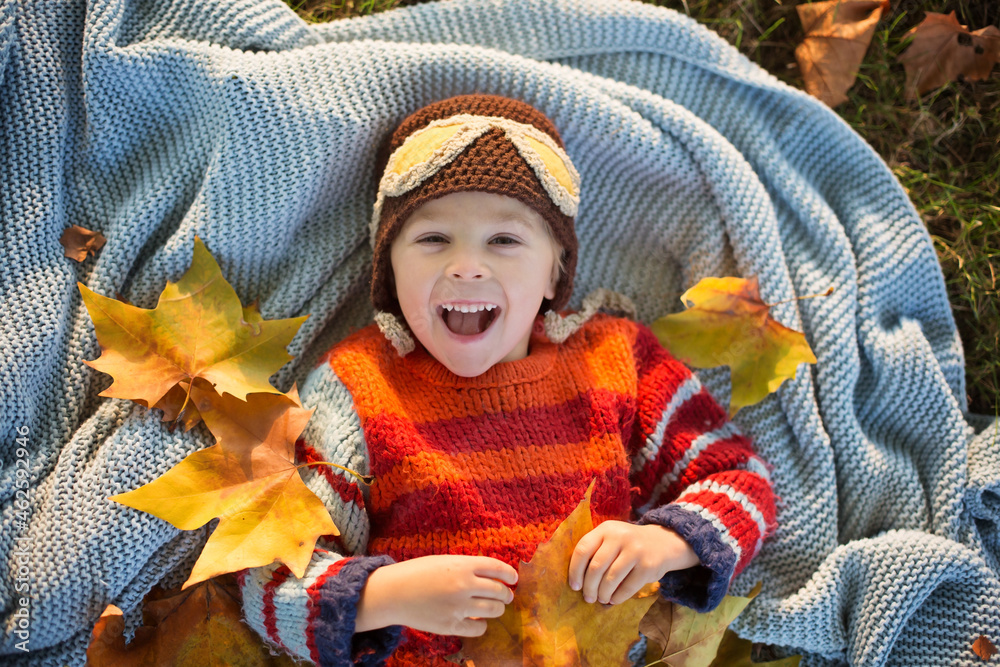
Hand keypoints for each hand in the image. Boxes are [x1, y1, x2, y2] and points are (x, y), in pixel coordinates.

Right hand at [356, 554, 517, 636]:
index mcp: (462, 565)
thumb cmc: (416, 573)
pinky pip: (478, 628)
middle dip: (506, 594)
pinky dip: (482, 624)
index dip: (509, 574)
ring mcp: (458, 607)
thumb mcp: (443, 561)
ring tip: (494, 608)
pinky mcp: (451, 625)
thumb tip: (491, 576)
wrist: (392, 593)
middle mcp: (464, 585)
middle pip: (498, 591)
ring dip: (497, 609)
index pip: (497, 568)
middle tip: (506, 596)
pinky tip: (477, 620)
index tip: (513, 578)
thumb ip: (466, 568)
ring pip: (493, 610)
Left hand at [568, 521, 699, 605]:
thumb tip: (577, 581)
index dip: (575, 570)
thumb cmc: (628, 545)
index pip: (583, 549)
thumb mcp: (612, 538)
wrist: (664, 542)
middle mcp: (620, 536)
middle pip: (596, 567)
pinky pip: (627, 587)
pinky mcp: (648, 566)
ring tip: (601, 599)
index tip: (574, 586)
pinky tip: (614, 599)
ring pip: (611, 579)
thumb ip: (595, 551)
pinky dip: (617, 597)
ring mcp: (635, 550)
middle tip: (588, 597)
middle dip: (589, 587)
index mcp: (606, 529)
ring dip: (603, 594)